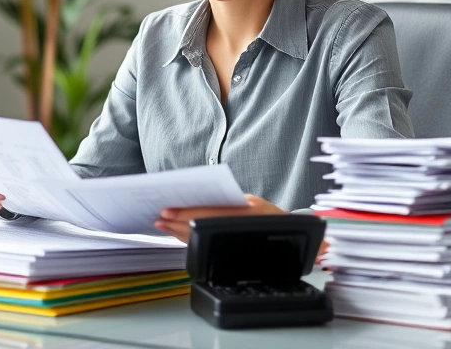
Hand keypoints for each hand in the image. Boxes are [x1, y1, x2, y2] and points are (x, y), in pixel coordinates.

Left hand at [154, 194, 286, 242]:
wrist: (291, 238)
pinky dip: (187, 239)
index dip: (184, 212)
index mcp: (244, 213)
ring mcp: (233, 241)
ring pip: (199, 237)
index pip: (207, 212)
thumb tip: (195, 198)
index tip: (167, 210)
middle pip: (199, 226)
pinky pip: (204, 244)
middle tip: (159, 218)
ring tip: (162, 225)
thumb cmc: (268, 216)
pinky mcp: (229, 251)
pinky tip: (176, 233)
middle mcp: (237, 228)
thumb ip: (227, 201)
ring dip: (177, 232)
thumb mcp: (252, 202)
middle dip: (176, 223)